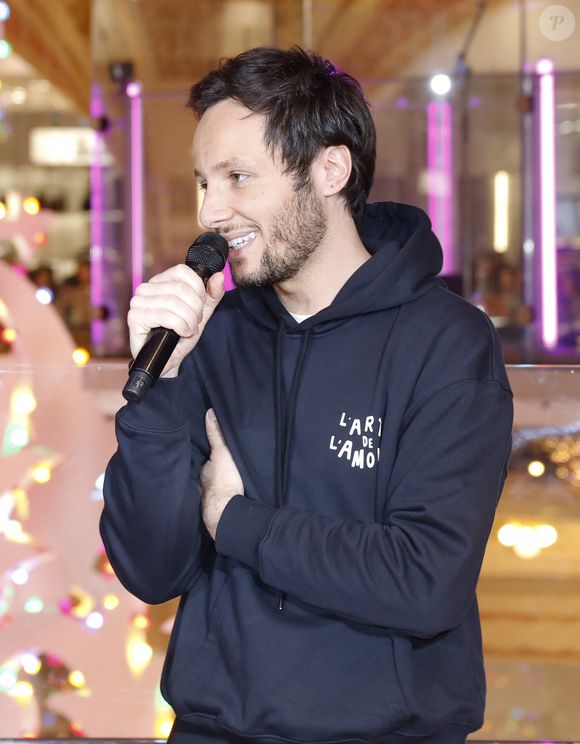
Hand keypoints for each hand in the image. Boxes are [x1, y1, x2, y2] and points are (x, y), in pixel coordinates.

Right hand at [127, 265, 224, 377]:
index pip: (182, 271)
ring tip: (189, 329)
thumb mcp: (201, 312)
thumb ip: (212, 294)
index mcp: (160, 281)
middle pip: (181, 288)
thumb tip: (219, 276)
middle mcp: (146, 288)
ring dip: (189, 320)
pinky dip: (180, 326)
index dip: (198, 289)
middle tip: (195, 322)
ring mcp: (137, 302)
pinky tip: (181, 333)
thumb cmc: (181, 334)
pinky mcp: (135, 317)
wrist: (169, 360)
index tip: (199, 306)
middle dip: (195, 309)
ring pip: (174, 302)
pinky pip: (165, 316)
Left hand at [200, 409, 243, 539]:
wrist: (226, 511)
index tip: (212, 452)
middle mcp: (202, 485)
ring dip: (217, 485)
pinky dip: (221, 497)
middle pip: (208, 474)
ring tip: (225, 481)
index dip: (208, 456)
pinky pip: (218, 500)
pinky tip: (227, 498)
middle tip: (221, 466)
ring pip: (212, 488)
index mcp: (203, 471)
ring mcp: (208, 499)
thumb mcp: (222, 453)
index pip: (204, 460)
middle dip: (213, 471)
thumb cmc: (223, 480)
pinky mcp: (216, 510)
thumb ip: (216, 435)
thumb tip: (209, 412)